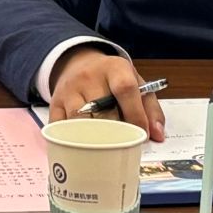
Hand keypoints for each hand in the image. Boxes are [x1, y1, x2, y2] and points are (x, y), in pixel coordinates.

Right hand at [49, 48, 165, 141]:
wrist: (78, 63)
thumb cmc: (112, 78)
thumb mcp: (136, 83)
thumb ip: (151, 108)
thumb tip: (157, 135)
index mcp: (114, 68)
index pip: (124, 88)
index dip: (135, 114)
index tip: (142, 134)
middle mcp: (88, 76)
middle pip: (102, 108)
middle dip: (116, 131)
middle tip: (125, 146)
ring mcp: (68, 90)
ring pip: (79, 119)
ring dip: (93, 138)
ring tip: (105, 150)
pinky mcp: (54, 103)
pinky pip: (60, 127)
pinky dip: (71, 140)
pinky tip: (83, 148)